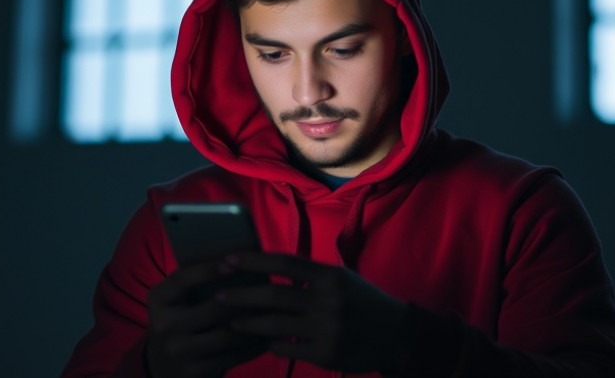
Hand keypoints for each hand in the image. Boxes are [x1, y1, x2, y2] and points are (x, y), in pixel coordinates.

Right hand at [145, 260, 270, 377]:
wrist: (163, 368)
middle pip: (214, 307)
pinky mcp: (195, 372)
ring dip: (258, 321)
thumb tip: (242, 258)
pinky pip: (234, 355)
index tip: (232, 261)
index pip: (182, 279)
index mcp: (159, 299)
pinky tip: (271, 334)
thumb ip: (198, 283)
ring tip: (279, 310)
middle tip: (274, 286)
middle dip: (247, 297)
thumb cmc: (180, 322)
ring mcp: (179, 351)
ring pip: (229, 333)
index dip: (207, 270)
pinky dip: (256, 344)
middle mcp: (164, 325)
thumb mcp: (177, 301)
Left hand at [215, 252, 412, 373]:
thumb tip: (265, 267)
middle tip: (218, 295)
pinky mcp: (326, 355)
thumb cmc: (362, 301)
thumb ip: (308, 274)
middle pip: (273, 295)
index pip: (284, 263)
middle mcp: (328, 301)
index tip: (228, 259)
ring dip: (247, 323)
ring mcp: (326, 329)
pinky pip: (286, 348)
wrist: (396, 334)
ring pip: (274, 325)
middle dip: (241, 295)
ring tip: (230, 321)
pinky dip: (270, 343)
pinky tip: (261, 341)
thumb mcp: (340, 279)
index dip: (253, 261)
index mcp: (330, 276)